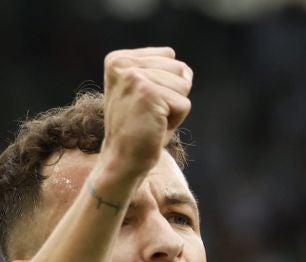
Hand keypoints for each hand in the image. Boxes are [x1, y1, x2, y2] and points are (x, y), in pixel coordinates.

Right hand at [96, 48, 192, 192]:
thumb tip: (186, 70)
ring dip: (174, 108)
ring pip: (184, 84)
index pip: (169, 56)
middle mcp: (123, 63)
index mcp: (118, 59)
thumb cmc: (138, 129)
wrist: (122, 160)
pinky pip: (184, 103)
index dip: (166, 84)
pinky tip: (155, 128)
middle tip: (149, 114)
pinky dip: (176, 121)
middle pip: (179, 68)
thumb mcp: (144, 91)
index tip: (143, 103)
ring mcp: (134, 76)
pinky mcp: (148, 93)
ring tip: (152, 120)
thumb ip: (159, 71)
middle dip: (173, 95)